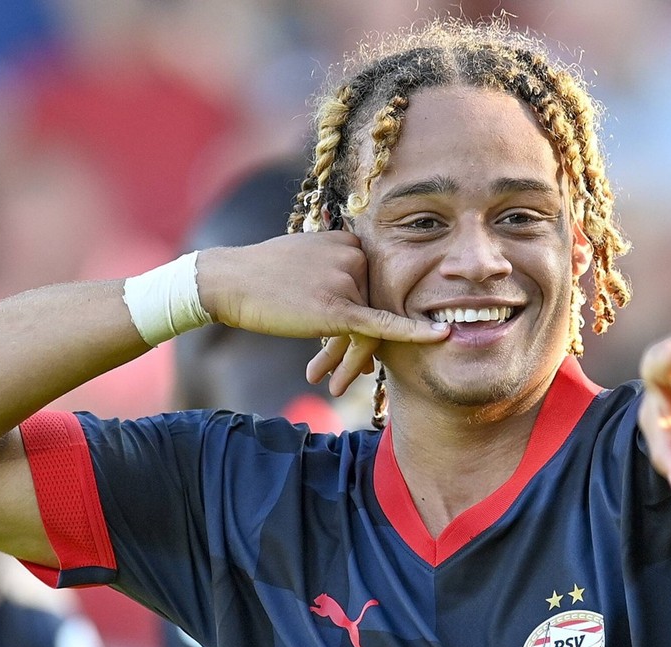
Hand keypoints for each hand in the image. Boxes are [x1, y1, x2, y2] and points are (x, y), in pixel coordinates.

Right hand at [196, 232, 445, 396]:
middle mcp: (356, 256)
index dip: (372, 317)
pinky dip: (413, 332)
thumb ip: (338, 272)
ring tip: (335, 381)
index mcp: (352, 241)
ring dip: (354, 359)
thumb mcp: (308, 259)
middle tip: (354, 375)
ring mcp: (348, 280)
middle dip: (363, 345)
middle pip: (376, 306)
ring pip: (370, 325)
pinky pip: (381, 325)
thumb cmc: (263, 275)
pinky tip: (440, 337)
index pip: (376, 284)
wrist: (229, 281)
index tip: (361, 344)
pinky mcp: (338, 308)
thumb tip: (356, 299)